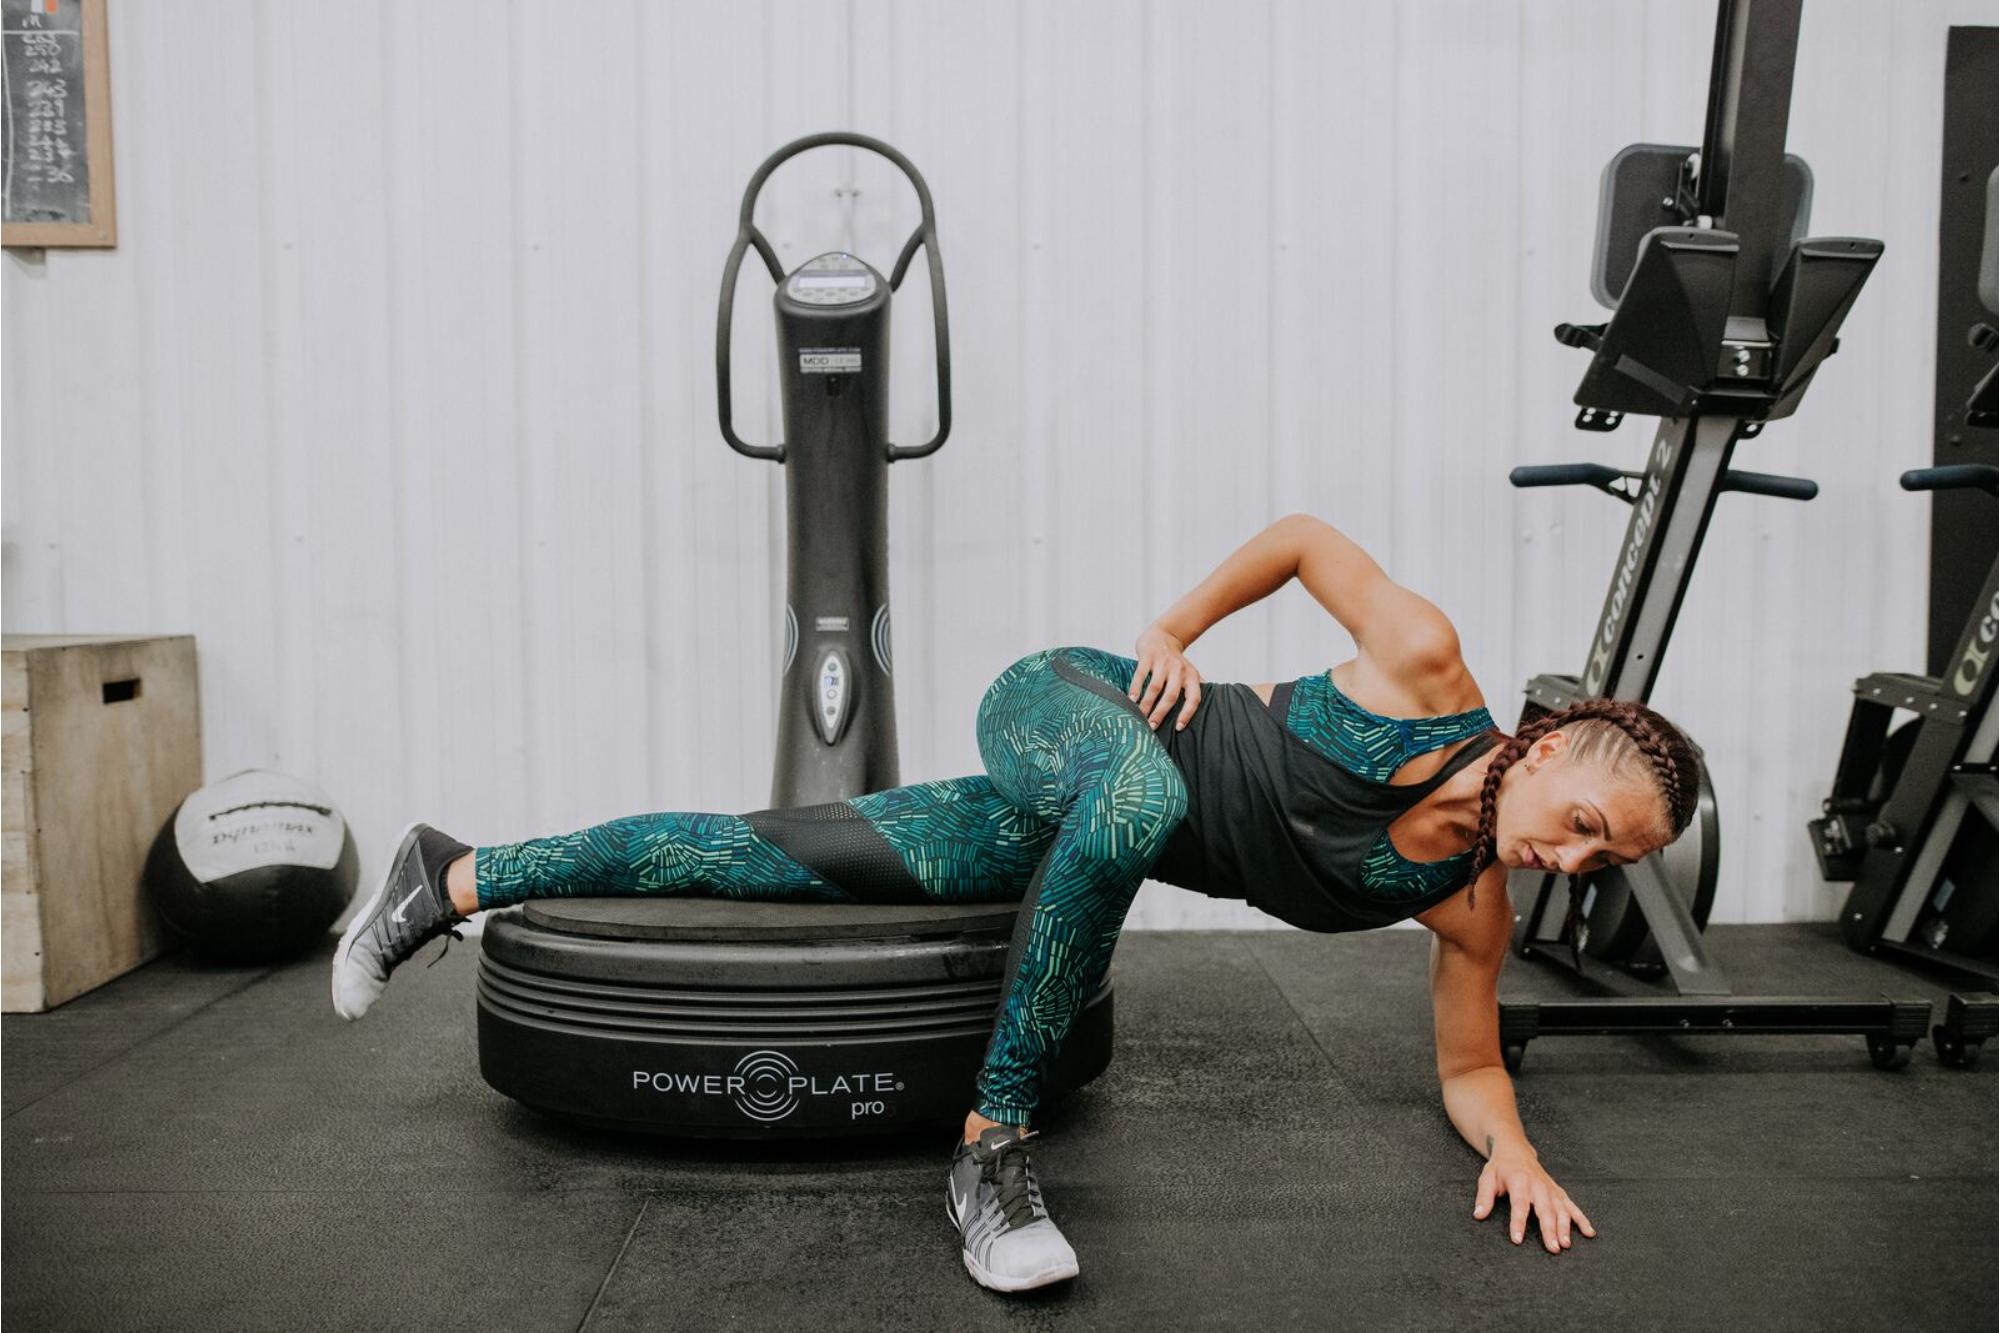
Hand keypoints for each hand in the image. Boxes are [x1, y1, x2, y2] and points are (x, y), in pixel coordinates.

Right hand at [1130, 626, 1204, 730]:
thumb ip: (1196, 688)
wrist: (1163, 635)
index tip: (1178, 728)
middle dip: (1160, 713)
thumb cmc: (1176, 661)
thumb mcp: (1189, 672)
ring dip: (1146, 704)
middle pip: (1171, 695)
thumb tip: (1208, 708)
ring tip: (1139, 716)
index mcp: (1191, 676)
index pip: (1193, 698)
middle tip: (1151, 726)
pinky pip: (1141, 675)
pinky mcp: (1148, 656)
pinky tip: (1131, 699)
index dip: (1187, 713)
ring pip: (1155, 687)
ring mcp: (1163, 662)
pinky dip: (1135, 688)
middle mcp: (1179, 669)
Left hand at [1473, 1147, 1594, 1254]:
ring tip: (1566, 1245)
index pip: (1519, 1204)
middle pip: (1545, 1209)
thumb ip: (1484, 1196)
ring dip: (1565, 1227)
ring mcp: (1550, 1189)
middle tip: (1552, 1248)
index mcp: (1519, 1181)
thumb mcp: (1487, 1177)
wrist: (1516, 1150)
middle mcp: (1538, 1185)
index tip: (1517, 1240)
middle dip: (1549, 1229)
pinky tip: (1589, 1232)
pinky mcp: (1558, 1192)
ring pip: (1561, 1209)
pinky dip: (1582, 1219)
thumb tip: (1478, 1215)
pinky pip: (1572, 1206)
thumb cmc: (1500, 1167)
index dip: (1518, 1222)